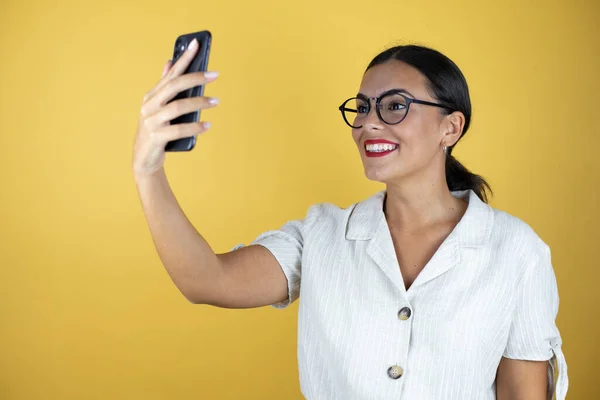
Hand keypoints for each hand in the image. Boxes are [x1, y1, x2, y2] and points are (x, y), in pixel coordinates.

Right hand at [133, 38, 218, 177]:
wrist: (144, 159)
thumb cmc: (155, 130)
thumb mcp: (157, 106)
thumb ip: (164, 86)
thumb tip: (169, 62)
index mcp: (152, 96)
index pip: (171, 73)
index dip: (184, 58)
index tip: (197, 44)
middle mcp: (150, 106)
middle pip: (174, 86)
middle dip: (195, 78)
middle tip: (215, 75)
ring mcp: (152, 122)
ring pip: (178, 107)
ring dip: (199, 102)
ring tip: (216, 101)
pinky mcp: (156, 138)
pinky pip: (179, 130)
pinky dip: (195, 127)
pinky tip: (207, 126)